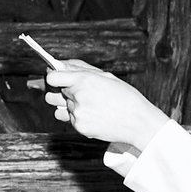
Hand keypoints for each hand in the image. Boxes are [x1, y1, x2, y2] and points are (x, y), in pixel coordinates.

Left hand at [40, 59, 163, 147]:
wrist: (138, 122)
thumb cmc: (125, 97)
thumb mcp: (105, 76)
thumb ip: (80, 69)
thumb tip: (60, 64)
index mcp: (84, 80)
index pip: (52, 78)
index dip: (52, 77)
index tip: (55, 78)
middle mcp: (78, 96)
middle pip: (54, 93)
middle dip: (62, 93)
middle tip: (77, 93)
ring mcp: (78, 113)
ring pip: (61, 108)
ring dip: (70, 106)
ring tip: (89, 106)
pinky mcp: (80, 127)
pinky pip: (70, 120)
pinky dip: (79, 118)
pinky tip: (95, 116)